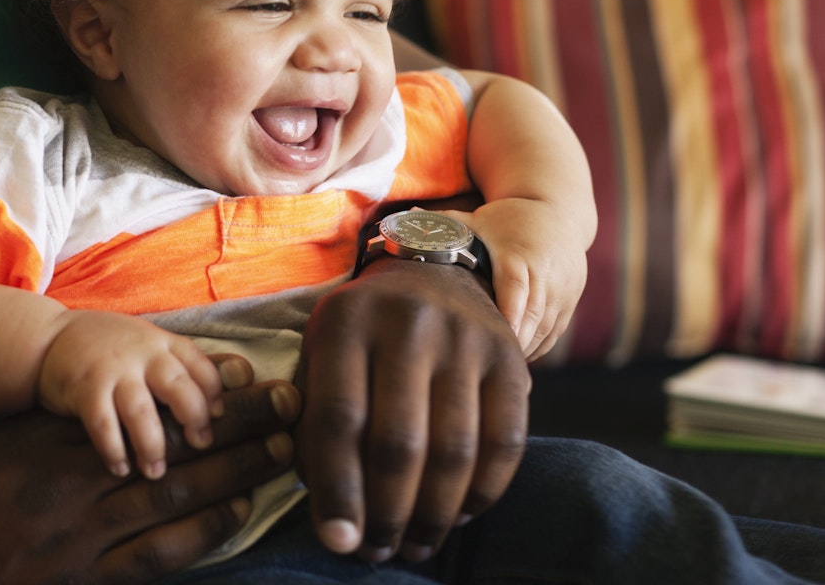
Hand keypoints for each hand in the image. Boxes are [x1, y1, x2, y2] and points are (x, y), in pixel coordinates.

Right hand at [0, 358, 300, 584]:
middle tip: (290, 409)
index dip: (192, 394)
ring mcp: (83, 537)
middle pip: (176, 450)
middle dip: (238, 429)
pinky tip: (237, 515)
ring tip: (281, 455)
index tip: (240, 377)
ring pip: (178, 500)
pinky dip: (204, 534)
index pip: (136, 408)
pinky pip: (158, 555)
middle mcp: (73, 485)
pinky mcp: (86, 579)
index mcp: (43, 444)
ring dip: (236, 476)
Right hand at [39, 311, 223, 478]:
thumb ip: (184, 367)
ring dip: (153, 444)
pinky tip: (120, 467)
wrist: (48, 340)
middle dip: (194, 419)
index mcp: (163, 344)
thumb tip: (238, 389)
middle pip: (178, 386)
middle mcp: (141, 354)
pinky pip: (101, 423)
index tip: (219, 422)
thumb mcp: (149, 346)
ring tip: (156, 472)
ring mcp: (112, 370)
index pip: (202, 367)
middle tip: (199, 448)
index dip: (215, 396)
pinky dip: (113, 448)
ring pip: (141, 411)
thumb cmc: (110, 349)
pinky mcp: (83, 388)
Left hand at [294, 258, 529, 563]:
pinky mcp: (511, 357)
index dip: (338, 489)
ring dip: (434, 514)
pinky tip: (458, 517)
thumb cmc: (362, 334)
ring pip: (454, 449)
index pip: (338, 418)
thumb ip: (313, 422)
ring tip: (415, 546)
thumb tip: (330, 511)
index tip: (338, 542)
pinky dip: (483, 493)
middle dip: (387, 513)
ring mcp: (465, 338)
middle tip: (377, 551)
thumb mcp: (321, 354)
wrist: (431, 272)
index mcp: (347, 322)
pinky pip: (505, 442)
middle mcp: (407, 323)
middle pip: (399, 441)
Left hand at [443, 199, 587, 358]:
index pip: (516, 289)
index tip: (490, 336)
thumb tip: (409, 217)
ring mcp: (562, 293)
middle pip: (530, 319)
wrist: (560, 214)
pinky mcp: (569, 305)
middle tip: (479, 361)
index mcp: (520, 257)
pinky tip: (511, 355)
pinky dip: (533, 348)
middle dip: (508, 343)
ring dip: (520, 350)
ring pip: (542, 333)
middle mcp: (546, 277)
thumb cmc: (510, 219)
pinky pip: (552, 337)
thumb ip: (446, 222)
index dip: (506, 315)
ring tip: (490, 362)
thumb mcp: (479, 219)